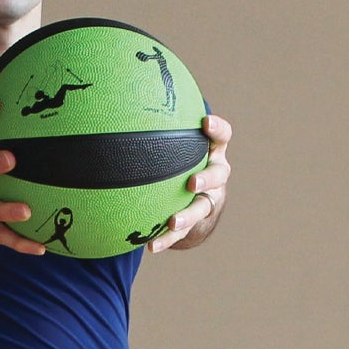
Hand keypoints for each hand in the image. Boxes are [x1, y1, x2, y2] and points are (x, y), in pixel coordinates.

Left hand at [148, 114, 231, 253]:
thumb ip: (160, 128)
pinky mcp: (195, 222)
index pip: (222, 136)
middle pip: (219, 175)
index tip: (204, 122)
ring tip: (172, 222)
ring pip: (202, 208)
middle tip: (192, 182)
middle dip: (207, 178)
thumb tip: (126, 102)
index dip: (217, 129)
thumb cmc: (178, 160)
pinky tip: (151, 246)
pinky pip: (182, 232)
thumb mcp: (175, 144)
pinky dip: (167, 239)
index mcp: (212, 152)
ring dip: (188, 215)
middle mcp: (216, 175)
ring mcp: (208, 199)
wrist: (191, 196)